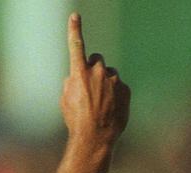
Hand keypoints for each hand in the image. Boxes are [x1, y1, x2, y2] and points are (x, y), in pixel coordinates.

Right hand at [61, 13, 129, 145]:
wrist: (95, 139)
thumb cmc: (76, 121)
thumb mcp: (65, 101)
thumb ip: (71, 82)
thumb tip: (77, 76)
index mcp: (79, 73)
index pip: (76, 46)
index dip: (74, 30)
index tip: (75, 16)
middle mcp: (98, 72)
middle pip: (97, 59)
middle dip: (93, 69)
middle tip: (89, 88)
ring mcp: (114, 80)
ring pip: (109, 74)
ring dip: (105, 84)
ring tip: (100, 106)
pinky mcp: (125, 89)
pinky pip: (119, 87)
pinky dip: (114, 96)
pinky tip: (109, 110)